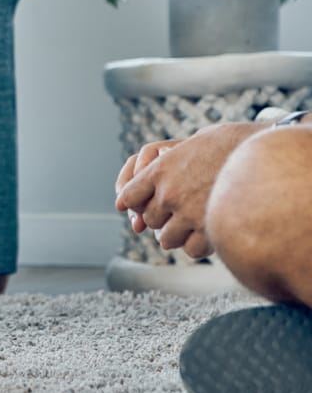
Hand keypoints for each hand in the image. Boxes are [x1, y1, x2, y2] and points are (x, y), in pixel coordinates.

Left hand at [115, 121, 265, 257]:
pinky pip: (190, 250)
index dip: (135, 203)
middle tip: (179, 211)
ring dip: (177, 233)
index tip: (141, 205)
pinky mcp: (211, 230)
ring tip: (194, 223)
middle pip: (148, 219)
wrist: (265, 151)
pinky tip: (207, 233)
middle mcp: (169, 193)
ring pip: (166, 238)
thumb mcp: (191, 144)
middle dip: (162, 217)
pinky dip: (196, 245)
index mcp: (160, 170)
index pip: (128, 196)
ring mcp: (189, 213)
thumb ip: (164, 158)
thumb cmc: (230, 143)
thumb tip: (150, 167)